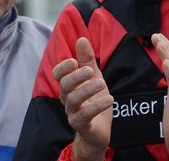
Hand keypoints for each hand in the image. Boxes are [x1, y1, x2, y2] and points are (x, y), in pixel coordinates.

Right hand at [52, 37, 112, 160]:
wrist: (100, 130)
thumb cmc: (94, 101)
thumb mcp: (94, 77)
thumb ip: (87, 60)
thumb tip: (81, 39)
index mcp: (70, 86)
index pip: (58, 74)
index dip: (63, 68)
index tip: (74, 61)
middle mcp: (68, 99)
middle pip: (65, 86)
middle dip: (76, 77)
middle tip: (90, 71)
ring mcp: (73, 113)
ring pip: (73, 100)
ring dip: (87, 90)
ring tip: (101, 83)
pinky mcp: (82, 125)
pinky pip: (84, 116)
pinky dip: (96, 107)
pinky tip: (109, 99)